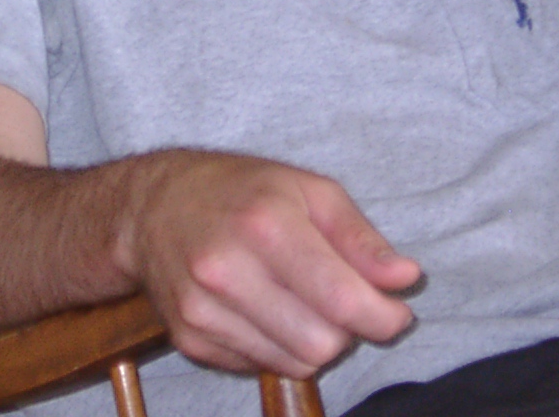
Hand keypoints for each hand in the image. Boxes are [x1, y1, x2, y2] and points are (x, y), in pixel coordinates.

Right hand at [119, 151, 421, 378]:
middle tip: (344, 300)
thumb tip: (406, 278)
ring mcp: (202, 310)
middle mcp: (228, 271)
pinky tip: (268, 310)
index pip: (340, 299)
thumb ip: (361, 239)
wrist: (152, 206)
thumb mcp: (310, 190)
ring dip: (315, 341)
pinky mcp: (189, 338)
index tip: (397, 312)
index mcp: (266, 225)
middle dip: (348, 330)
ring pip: (294, 363)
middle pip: (321, 343)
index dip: (383, 316)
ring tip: (304, 301)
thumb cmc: (242, 190)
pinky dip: (279, 347)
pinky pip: (260, 367)